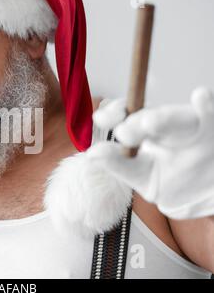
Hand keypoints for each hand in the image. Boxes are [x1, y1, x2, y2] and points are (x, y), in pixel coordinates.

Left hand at [88, 87, 213, 219]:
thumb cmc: (172, 181)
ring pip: (179, 117)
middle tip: (124, 133)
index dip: (113, 113)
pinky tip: (200, 96)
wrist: (207, 195)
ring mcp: (195, 127)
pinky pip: (210, 116)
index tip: (100, 119)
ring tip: (149, 123)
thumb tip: (91, 153)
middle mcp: (170, 123)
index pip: (128, 112)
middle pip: (152, 114)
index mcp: (148, 129)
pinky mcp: (213, 130)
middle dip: (136, 122)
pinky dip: (206, 108)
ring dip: (164, 118)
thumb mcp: (141, 175)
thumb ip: (117, 164)